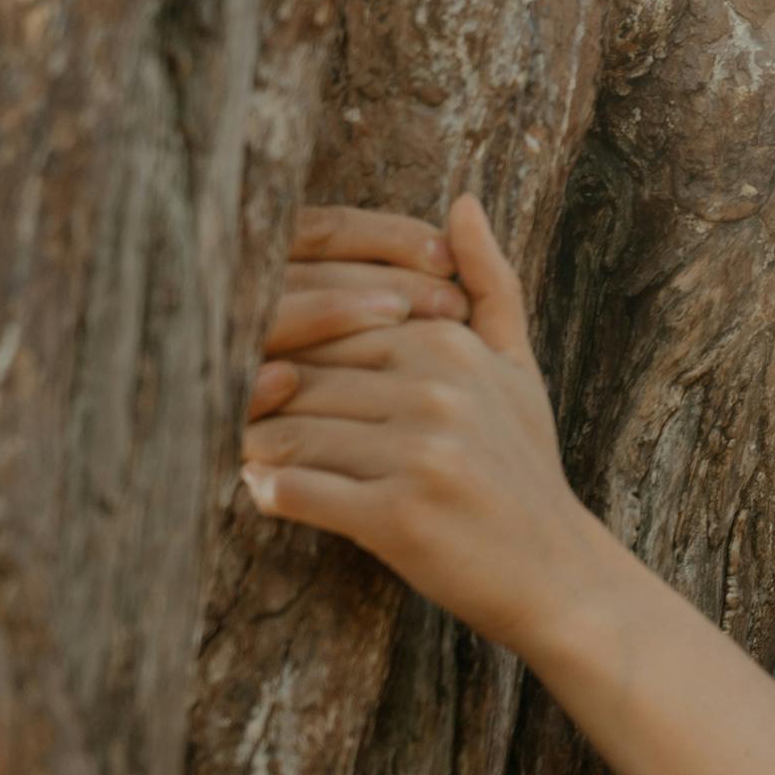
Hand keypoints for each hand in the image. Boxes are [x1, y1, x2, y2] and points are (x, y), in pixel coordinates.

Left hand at [237, 192, 610, 655]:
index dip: (284, 348)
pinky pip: (295, 493)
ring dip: (254, 448)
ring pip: (288, 433)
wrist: (557, 573)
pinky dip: (269, 494)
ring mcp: (419, 454)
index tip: (257, 368)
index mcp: (450, 345)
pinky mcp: (398, 516)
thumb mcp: (518, 369)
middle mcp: (436, 391)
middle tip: (217, 410)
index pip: (331, 325)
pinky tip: (268, 496)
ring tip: (246, 455)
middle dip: (257, 399)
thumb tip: (461, 201)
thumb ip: (489, 284)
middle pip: (300, 378)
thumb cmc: (525, 468)